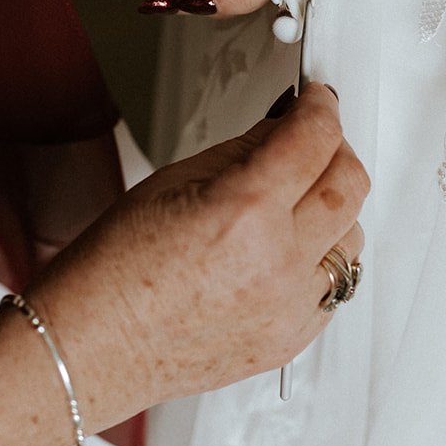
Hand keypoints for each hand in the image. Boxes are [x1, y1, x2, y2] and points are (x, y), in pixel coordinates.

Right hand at [31, 84, 366, 427]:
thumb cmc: (115, 269)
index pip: (316, 139)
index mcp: (244, 211)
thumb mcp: (175, 179)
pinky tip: (289, 249)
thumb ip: (244, 149)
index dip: (322, 108)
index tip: (319, 101)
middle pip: (351, 184)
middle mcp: (277, 263)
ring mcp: (289, 309)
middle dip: (337, 150)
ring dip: (334, 209)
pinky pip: (336, 288)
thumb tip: (285, 127)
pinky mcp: (291, 341)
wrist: (93, 344)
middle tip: (314, 141)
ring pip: (352, 237)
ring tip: (296, 200)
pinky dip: (322, 260)